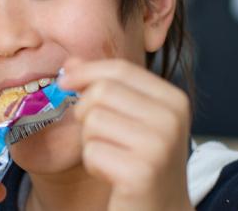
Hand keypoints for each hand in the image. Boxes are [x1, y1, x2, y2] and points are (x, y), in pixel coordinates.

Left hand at [59, 58, 192, 210]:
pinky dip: (93, 165)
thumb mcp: (128, 118)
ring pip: (93, 121)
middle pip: (101, 91)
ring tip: (111, 157)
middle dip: (86, 112)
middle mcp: (172, 118)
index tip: (64, 80)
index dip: (86, 71)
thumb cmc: (141, 163)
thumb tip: (70, 62)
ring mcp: (159, 145)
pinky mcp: (141, 172)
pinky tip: (112, 175)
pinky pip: (92, 152)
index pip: (120, 69)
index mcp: (173, 100)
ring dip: (90, 142)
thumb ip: (103, 86)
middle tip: (97, 135)